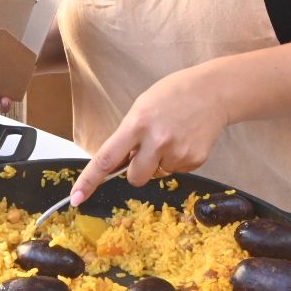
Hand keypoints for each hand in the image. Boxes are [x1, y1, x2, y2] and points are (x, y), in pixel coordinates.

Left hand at [68, 65, 228, 206]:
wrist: (214, 92)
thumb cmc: (173, 94)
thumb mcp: (142, 107)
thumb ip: (128, 135)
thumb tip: (117, 164)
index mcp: (137, 124)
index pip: (106, 158)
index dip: (89, 180)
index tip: (76, 198)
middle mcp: (156, 141)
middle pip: (134, 178)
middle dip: (136, 170)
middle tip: (147, 149)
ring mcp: (177, 152)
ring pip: (156, 175)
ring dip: (158, 163)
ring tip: (171, 137)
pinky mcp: (195, 161)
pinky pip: (176, 171)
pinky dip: (176, 160)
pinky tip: (184, 140)